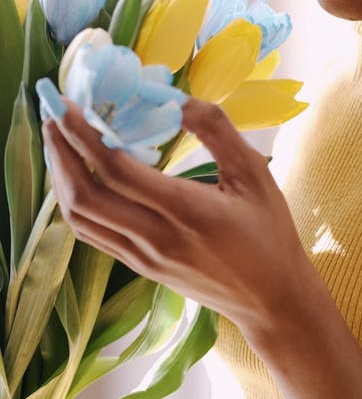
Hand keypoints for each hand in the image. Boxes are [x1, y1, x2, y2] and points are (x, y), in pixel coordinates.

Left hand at [42, 97, 308, 338]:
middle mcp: (156, 238)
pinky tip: (77, 176)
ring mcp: (143, 257)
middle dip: (62, 151)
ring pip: (82, 218)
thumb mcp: (254, 173)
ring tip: (58, 140)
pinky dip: (75, 200)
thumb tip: (176, 98)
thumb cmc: (269, 232)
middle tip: (52, 113)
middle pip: (87, 195)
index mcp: (187, 211)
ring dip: (62, 176)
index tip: (69, 104)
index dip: (85, 135)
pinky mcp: (139, 267)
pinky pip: (93, 233)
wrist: (272, 300)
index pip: (117, 171)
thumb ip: (217, 130)